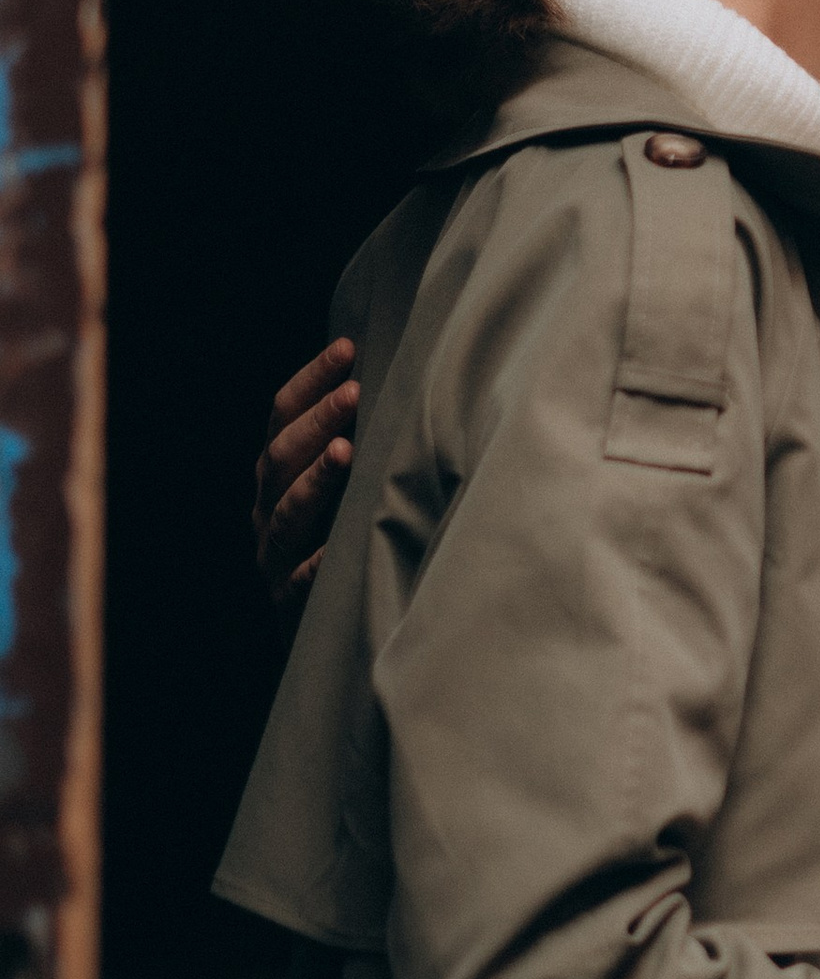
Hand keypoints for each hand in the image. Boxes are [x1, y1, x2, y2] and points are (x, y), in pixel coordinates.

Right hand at [254, 339, 359, 613]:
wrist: (329, 631)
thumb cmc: (343, 537)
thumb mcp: (342, 485)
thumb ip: (353, 439)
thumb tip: (394, 374)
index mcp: (275, 474)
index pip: (282, 416)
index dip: (311, 380)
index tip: (348, 348)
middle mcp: (266, 508)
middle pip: (280, 458)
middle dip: (316, 422)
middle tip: (354, 392)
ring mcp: (273, 555)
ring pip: (284, 514)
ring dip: (314, 482)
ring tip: (345, 453)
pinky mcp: (288, 602)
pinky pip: (298, 581)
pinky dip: (316, 565)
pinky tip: (335, 551)